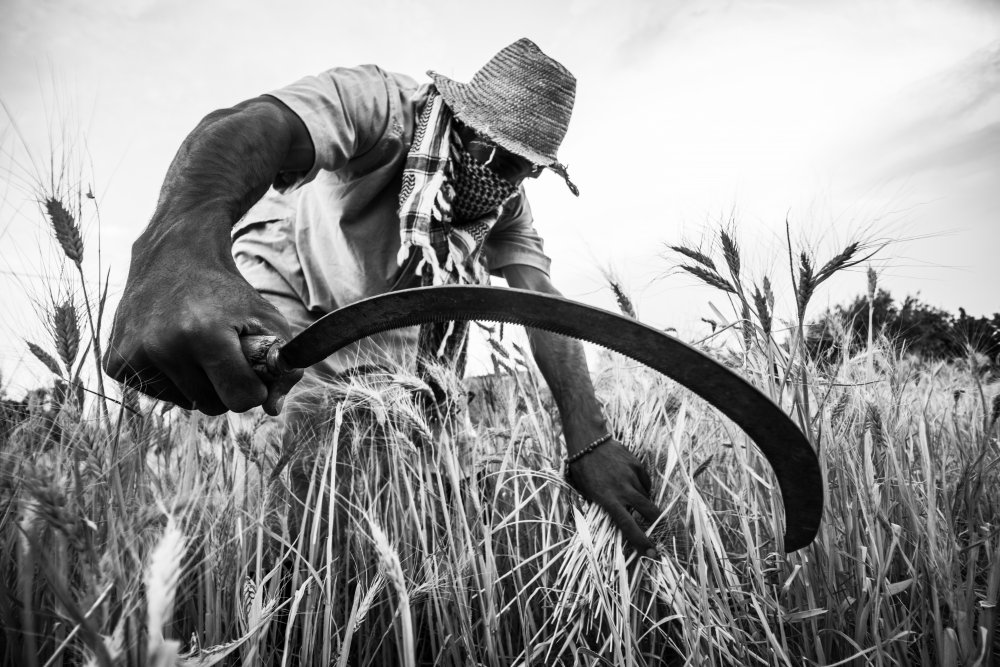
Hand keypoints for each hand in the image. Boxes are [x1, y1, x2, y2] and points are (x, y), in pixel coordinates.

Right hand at [104, 227, 301, 415]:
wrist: (173, 256)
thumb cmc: (227, 292)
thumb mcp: (265, 320)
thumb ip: (282, 367)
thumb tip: (274, 410)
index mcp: (205, 335)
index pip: (241, 399)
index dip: (253, 389)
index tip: (252, 371)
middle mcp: (164, 347)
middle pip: (212, 406)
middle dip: (226, 387)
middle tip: (224, 353)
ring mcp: (135, 355)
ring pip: (186, 403)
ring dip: (198, 383)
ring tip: (196, 345)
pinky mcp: (116, 362)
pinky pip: (158, 395)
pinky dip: (171, 379)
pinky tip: (171, 346)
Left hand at [566, 439, 662, 558]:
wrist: (588, 442)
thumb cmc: (583, 471)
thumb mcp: (587, 493)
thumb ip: (604, 506)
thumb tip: (620, 520)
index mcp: (607, 499)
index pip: (628, 525)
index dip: (641, 541)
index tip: (652, 553)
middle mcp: (622, 489)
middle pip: (648, 511)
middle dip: (657, 524)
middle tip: (660, 531)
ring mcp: (631, 475)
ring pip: (646, 496)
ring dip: (644, 503)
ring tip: (634, 501)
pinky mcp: (636, 464)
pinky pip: (645, 482)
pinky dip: (643, 487)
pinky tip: (635, 486)